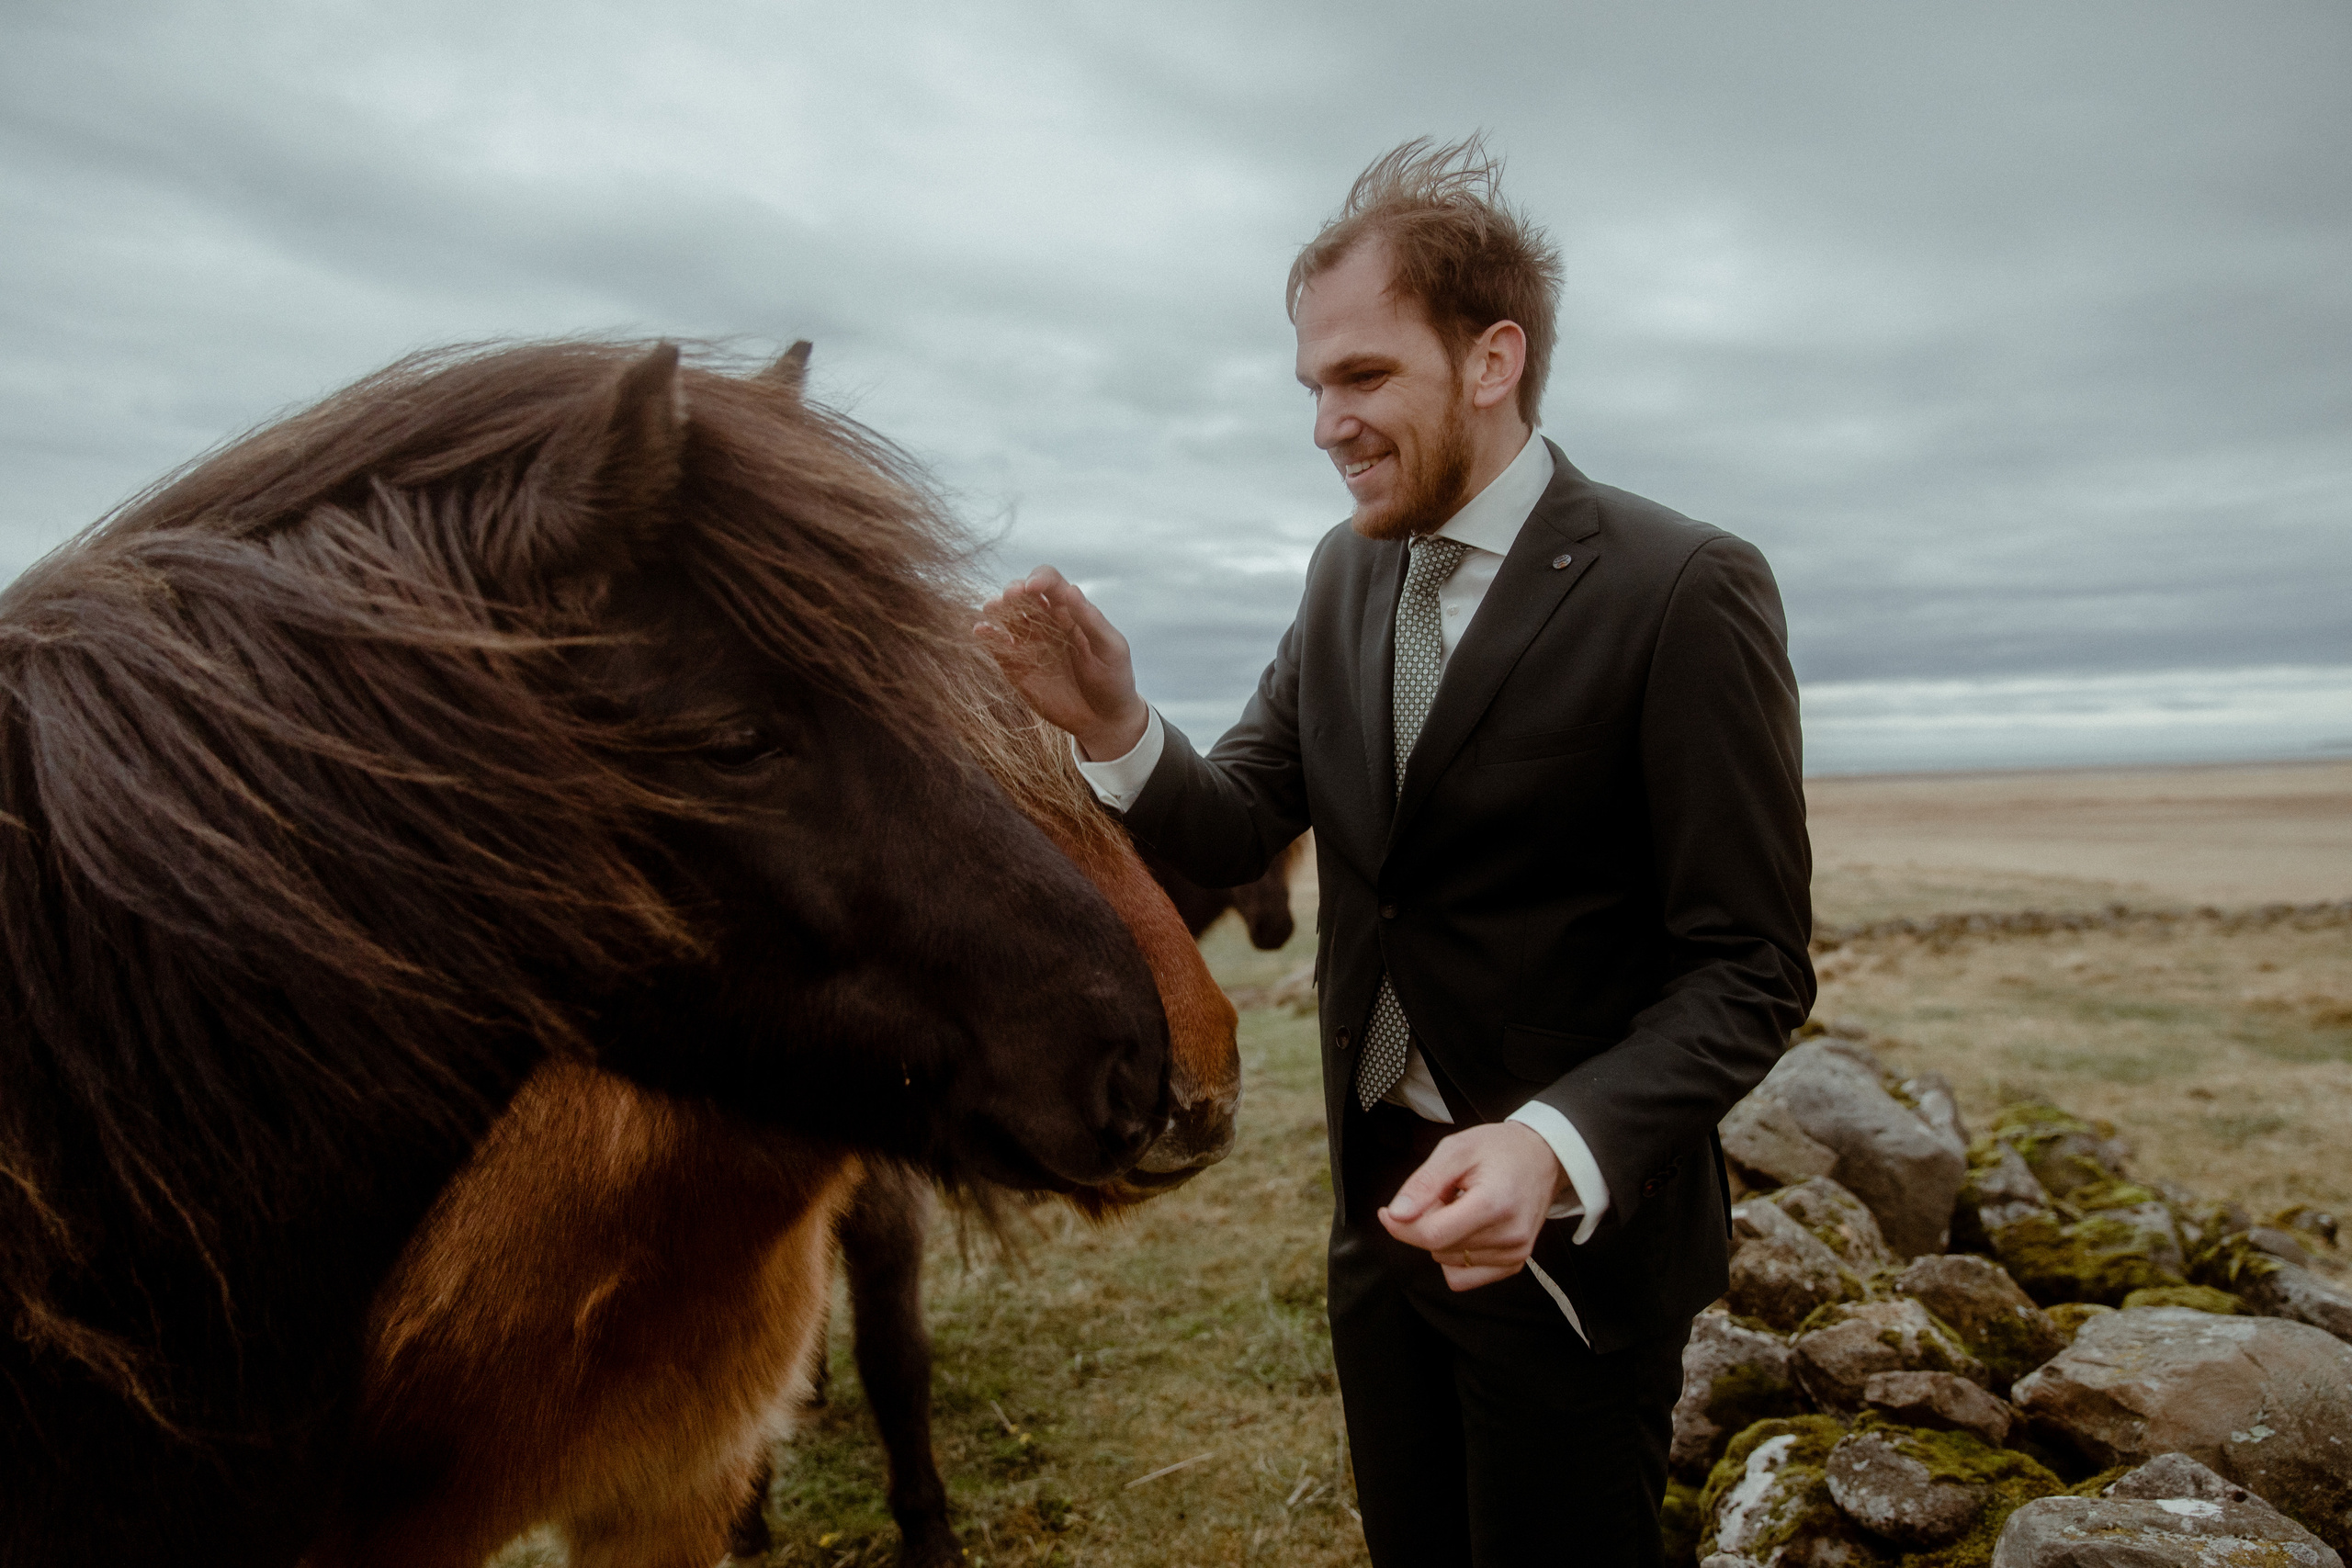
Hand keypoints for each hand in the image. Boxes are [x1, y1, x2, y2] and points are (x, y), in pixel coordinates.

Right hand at [974, 566, 1148, 758]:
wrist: (1103, 720)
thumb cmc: (1113, 679)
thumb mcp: (1111, 648)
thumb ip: (1091, 621)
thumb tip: (1070, 589)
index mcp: (1071, 612)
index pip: (1051, 582)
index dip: (1039, 579)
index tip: (1032, 588)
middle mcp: (1046, 622)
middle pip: (1023, 594)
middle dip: (1014, 590)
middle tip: (1011, 597)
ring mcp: (1029, 643)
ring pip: (1006, 617)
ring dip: (996, 608)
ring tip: (992, 609)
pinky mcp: (1016, 666)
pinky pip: (996, 646)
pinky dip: (986, 635)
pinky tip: (981, 631)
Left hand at [1377, 1122, 1566, 1291]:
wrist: (1542, 1157)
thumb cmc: (1499, 1149)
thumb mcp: (1456, 1150)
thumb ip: (1423, 1183)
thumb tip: (1396, 1214)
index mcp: (1494, 1204)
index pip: (1432, 1235)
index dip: (1402, 1226)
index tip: (1389, 1211)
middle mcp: (1509, 1236)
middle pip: (1437, 1248)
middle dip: (1426, 1222)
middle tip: (1443, 1194)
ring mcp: (1514, 1254)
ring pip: (1446, 1261)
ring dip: (1442, 1236)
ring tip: (1461, 1206)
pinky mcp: (1514, 1264)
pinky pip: (1462, 1276)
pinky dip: (1454, 1254)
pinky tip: (1467, 1228)